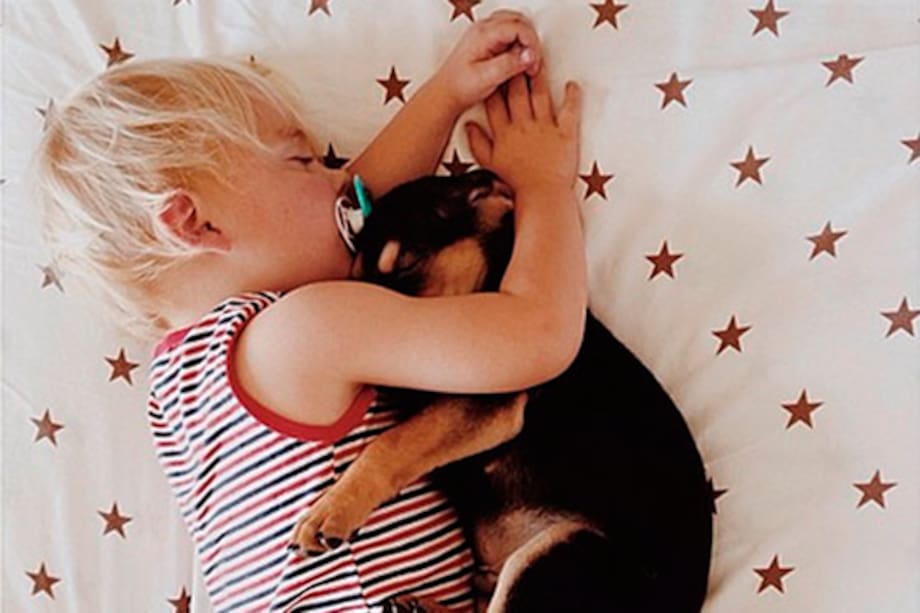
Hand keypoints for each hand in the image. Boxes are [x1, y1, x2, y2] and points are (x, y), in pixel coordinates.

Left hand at [433, 9, 542, 112]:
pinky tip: (518, 61)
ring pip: (515, 24)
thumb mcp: (487, 78)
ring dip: (526, 41)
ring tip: (526, 63)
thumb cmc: (461, 87)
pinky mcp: (486, 41)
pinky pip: (509, 32)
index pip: (518, 26)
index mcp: (483, 34)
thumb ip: (509, 64)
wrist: (445, 94)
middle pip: (519, 21)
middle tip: (532, 63)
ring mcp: (484, 33)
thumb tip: (530, 55)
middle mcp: (483, 29)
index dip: (531, 44)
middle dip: (531, 40)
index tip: (533, 63)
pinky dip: (519, 43)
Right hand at [464, 65, 581, 194]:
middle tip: (516, 53)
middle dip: (514, 71)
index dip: (493, 84)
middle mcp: (523, 125)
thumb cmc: (515, 185)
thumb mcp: (489, 164)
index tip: (493, 68)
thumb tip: (470, 124)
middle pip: (516, 92)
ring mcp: (545, 128)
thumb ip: (478, 143)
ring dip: (538, 76)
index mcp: (504, 133)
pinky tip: (572, 85)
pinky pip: (570, 110)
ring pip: (540, 95)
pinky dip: (572, 96)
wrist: (541, 197)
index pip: (495, 102)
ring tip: (538, 60)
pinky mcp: (566, 133)